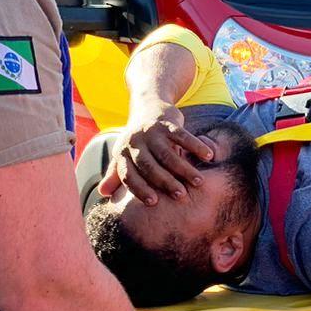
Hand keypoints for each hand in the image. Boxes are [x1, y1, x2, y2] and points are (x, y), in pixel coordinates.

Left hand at [97, 102, 216, 204]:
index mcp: (122, 154)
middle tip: (181, 196)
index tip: (154, 203)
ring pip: (167, 154)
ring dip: (184, 169)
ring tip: (198, 182)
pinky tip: (208, 156)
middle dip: (165, 182)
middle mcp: (134, 143)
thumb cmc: (138, 141)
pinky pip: (182, 136)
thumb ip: (115, 174)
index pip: (129, 175)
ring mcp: (151, 132)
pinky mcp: (166, 122)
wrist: (148, 107)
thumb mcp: (123, 155)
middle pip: (149, 167)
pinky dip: (195, 146)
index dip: (140, 189)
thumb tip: (103, 194)